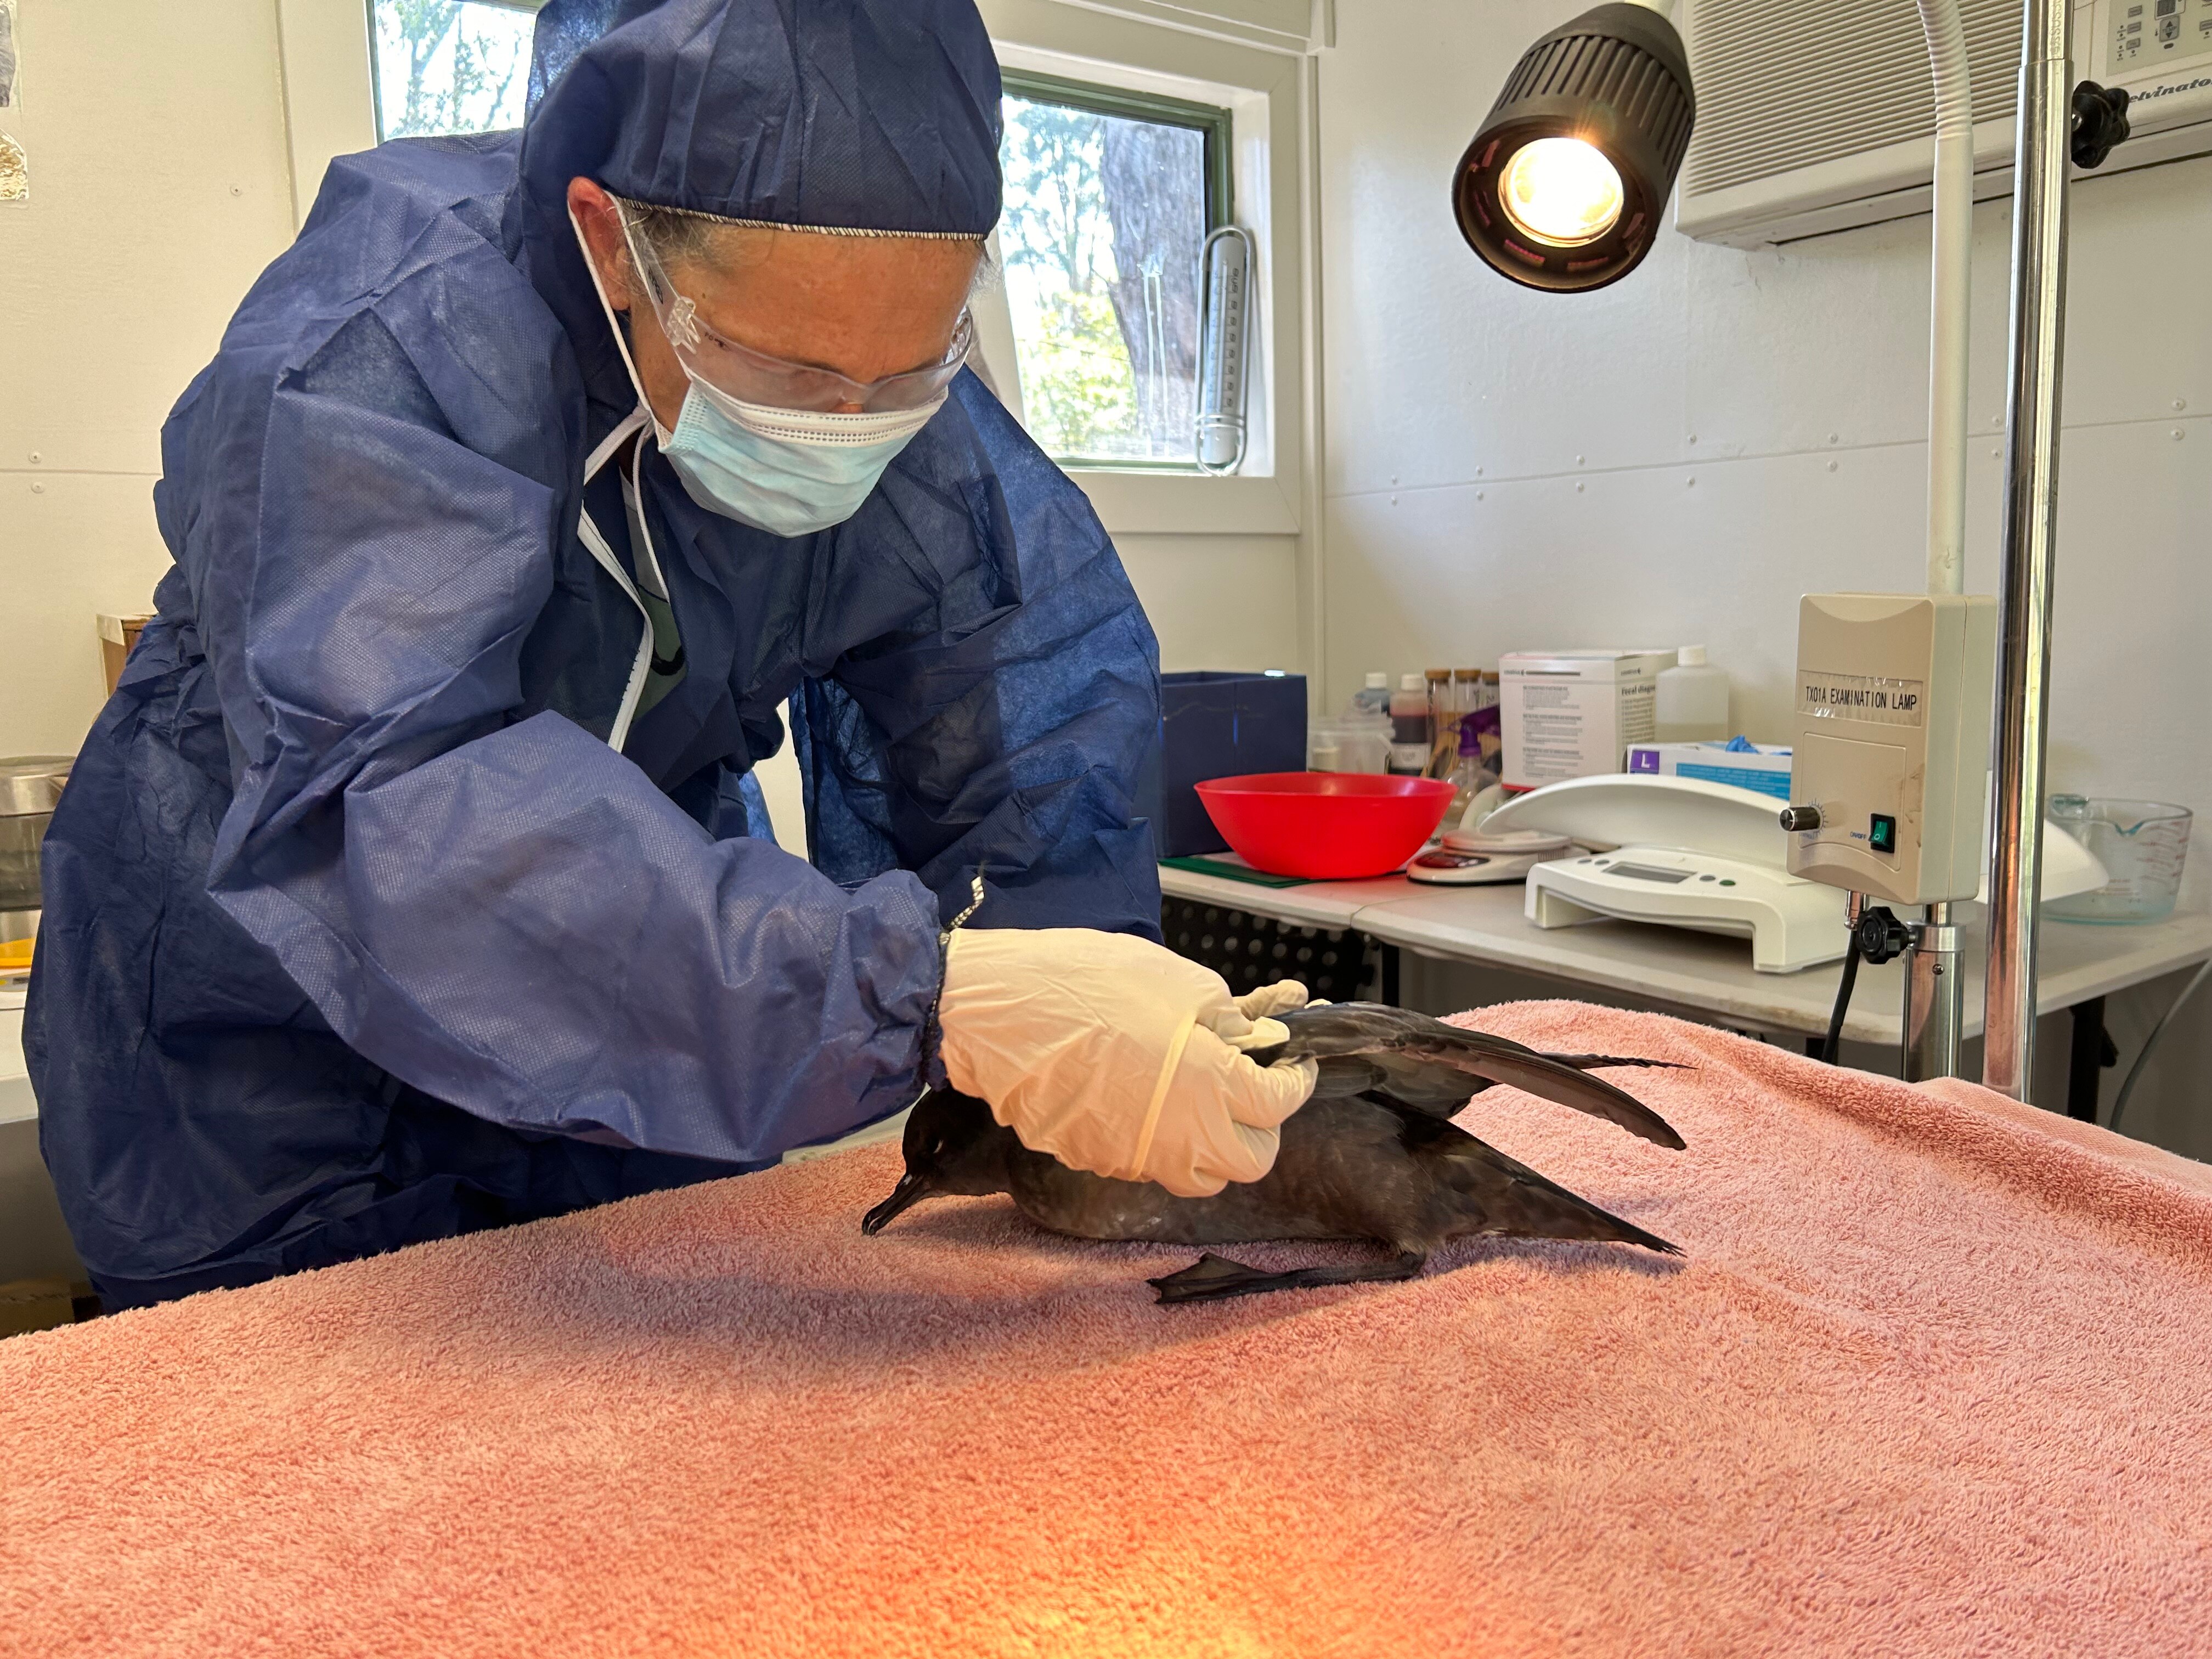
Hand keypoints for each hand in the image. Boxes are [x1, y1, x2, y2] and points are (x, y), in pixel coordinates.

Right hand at [936, 930, 1317, 1196]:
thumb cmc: (1086, 982)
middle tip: (1250, 1088)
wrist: (996, 1010)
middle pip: (1250, 1159)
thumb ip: (1224, 1015)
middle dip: (1260, 1126)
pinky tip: (1142, 1100)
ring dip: (1213, 1148)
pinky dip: (1159, 1142)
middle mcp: (1182, 1138)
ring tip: (1201, 1105)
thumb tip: (1248, 1036)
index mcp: (1212, 1087)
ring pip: (1200, 1177)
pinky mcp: (1096, 1161)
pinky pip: (1146, 1165)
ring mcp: (1135, 1158)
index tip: (1291, 1062)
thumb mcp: (1174, 978)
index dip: (1293, 1079)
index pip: (1279, 1104)